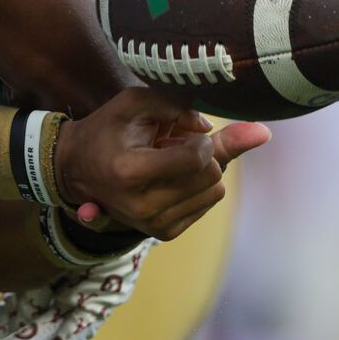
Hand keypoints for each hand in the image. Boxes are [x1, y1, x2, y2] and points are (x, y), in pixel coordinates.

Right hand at [56, 89, 268, 239]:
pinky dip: (197, 186)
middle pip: (212, 175)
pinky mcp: (164, 233)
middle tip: (173, 145)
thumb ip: (191, 110)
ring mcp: (154, 225)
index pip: (199, 158)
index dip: (200, 139)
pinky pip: (208, 203)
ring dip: (202, 170)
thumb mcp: (140, 106)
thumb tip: (262, 132)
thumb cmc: (109, 128)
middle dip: (203, 153)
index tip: (184, 131)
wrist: (76, 169)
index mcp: (132, 172)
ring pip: (215, 191)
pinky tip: (170, 178)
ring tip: (168, 161)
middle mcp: (143, 206)